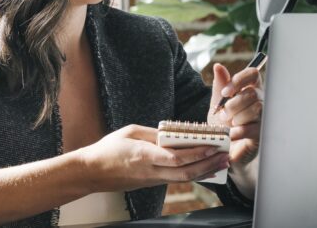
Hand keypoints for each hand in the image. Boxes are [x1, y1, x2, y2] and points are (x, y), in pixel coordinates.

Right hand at [76, 124, 229, 191]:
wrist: (92, 172)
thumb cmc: (107, 149)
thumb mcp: (128, 132)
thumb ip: (152, 134)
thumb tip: (172, 134)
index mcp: (144, 156)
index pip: (176, 158)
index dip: (197, 154)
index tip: (212, 146)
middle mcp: (150, 171)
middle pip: (185, 173)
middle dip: (208, 165)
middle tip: (224, 157)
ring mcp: (152, 180)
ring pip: (184, 179)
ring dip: (204, 171)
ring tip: (220, 163)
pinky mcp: (151, 183)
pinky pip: (176, 179)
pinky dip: (193, 174)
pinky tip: (203, 169)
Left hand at [208, 63, 262, 168]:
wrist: (223, 147)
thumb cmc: (223, 124)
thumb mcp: (217, 103)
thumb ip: (219, 86)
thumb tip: (218, 66)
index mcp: (249, 90)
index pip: (253, 74)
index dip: (240, 80)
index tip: (225, 92)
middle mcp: (260, 101)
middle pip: (253, 93)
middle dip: (234, 104)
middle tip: (222, 114)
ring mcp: (263, 118)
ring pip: (256, 108)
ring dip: (237, 116)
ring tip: (228, 125)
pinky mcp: (262, 134)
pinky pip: (254, 128)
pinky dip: (239, 131)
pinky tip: (231, 134)